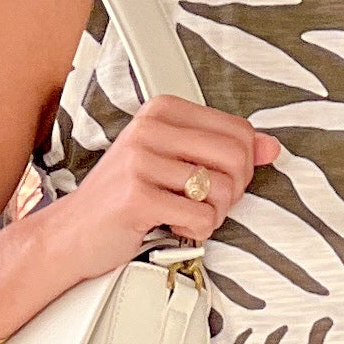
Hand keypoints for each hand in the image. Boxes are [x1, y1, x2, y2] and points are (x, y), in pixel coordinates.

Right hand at [64, 95, 282, 269]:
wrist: (72, 233)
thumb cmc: (124, 198)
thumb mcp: (174, 163)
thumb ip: (222, 151)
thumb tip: (271, 148)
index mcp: (162, 110)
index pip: (239, 131)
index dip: (240, 166)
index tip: (212, 180)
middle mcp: (150, 128)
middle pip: (237, 159)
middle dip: (230, 193)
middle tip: (201, 203)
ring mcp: (141, 160)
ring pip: (222, 192)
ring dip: (210, 216)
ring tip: (181, 214)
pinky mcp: (138, 196)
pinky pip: (201, 219)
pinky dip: (193, 231)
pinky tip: (168, 225)